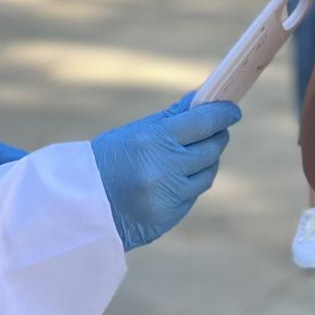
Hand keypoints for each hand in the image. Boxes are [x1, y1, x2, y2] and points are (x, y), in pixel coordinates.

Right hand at [89, 93, 240, 249]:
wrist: (80, 206)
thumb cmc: (107, 161)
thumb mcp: (135, 132)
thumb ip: (172, 118)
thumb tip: (204, 98)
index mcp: (154, 141)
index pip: (203, 122)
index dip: (223, 115)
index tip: (233, 110)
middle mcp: (165, 168)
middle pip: (211, 149)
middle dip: (218, 137)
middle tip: (218, 129)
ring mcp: (169, 195)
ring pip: (207, 174)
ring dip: (207, 162)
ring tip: (195, 154)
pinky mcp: (171, 216)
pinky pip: (193, 194)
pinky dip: (190, 184)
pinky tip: (177, 178)